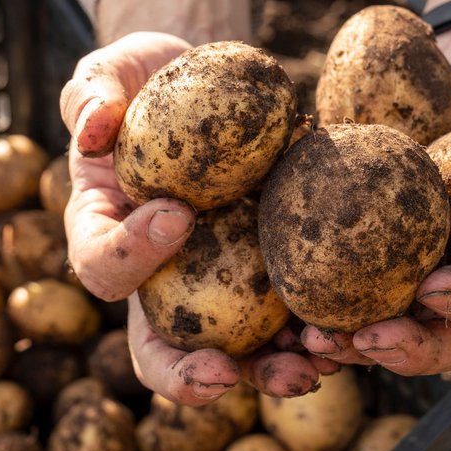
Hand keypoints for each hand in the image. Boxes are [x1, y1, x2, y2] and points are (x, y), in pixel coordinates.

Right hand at [61, 32, 334, 403]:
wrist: (206, 86)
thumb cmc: (148, 82)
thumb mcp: (110, 75)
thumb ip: (92, 95)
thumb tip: (95, 128)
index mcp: (106, 236)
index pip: (102, 265)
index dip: (131, 254)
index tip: (177, 212)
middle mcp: (156, 281)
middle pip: (160, 351)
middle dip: (191, 375)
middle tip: (225, 371)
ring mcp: (214, 288)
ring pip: (234, 355)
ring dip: (270, 370)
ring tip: (312, 364)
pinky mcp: (269, 277)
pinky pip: (293, 317)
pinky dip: (323, 330)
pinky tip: (359, 328)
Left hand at [302, 23, 450, 373]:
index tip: (438, 289)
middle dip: (411, 347)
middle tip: (366, 339)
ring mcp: (427, 263)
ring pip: (396, 324)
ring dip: (355, 343)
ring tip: (313, 341)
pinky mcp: (380, 246)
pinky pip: (350, 285)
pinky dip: (320, 303)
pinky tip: (285, 309)